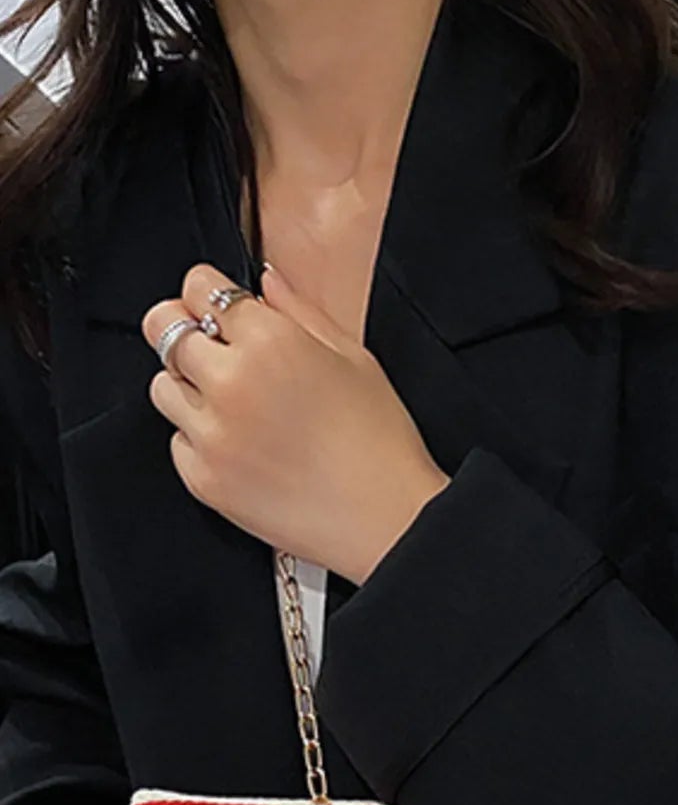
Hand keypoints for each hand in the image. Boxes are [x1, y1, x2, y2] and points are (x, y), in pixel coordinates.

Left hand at [141, 261, 451, 585]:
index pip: (198, 286)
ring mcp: (213, 434)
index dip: (208, 294)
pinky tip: (244, 448)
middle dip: (187, 332)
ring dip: (189, 387)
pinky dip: (201, 440)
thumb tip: (266, 282)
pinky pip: (178, 442)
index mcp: (270, 341)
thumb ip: (299, 311)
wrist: (389, 522)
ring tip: (234, 407)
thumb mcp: (354, 359)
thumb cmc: (381, 445)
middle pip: (163, 328)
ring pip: (162, 386)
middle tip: (214, 351)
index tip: (217, 309)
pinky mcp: (204, 479)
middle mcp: (231, 382)